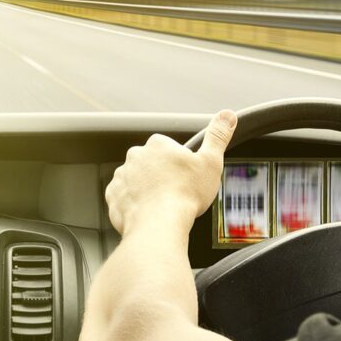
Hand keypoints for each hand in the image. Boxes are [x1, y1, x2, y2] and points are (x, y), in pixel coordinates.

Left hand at [105, 109, 236, 235]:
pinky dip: (132, 204)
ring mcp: (122, 176)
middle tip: (174, 192)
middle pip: (150, 163)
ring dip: (145, 189)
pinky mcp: (113, 196)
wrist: (159, 224)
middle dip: (160, 175)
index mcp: (157, 145)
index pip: (167, 147)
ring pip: (135, 180)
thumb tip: (227, 115)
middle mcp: (135, 156)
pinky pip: (123, 198)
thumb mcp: (211, 162)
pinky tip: (146, 213)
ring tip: (160, 205)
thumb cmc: (185, 194)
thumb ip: (217, 136)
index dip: (178, 163)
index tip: (184, 176)